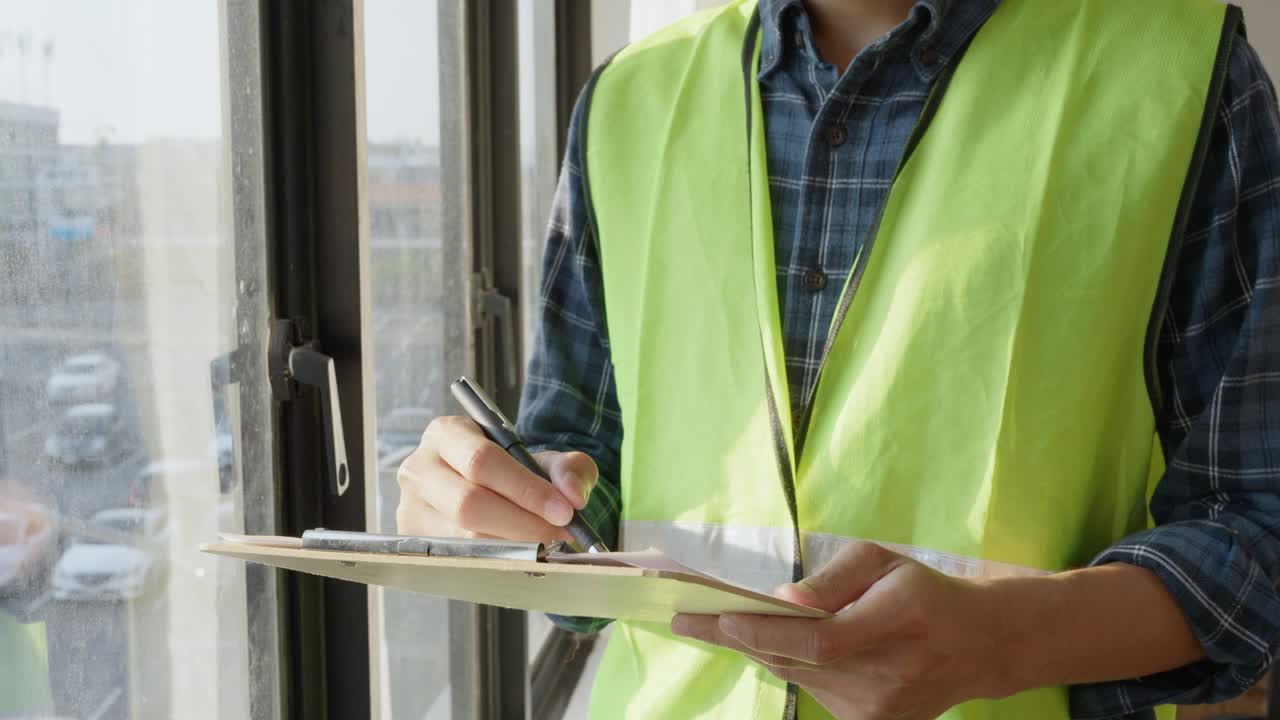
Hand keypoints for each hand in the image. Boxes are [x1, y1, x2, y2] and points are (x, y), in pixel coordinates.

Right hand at [396, 415, 596, 543]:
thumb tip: (572, 496)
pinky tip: (519, 556)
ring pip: (463, 538)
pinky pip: (457, 559)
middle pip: (468, 504)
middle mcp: (419, 468)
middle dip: (522, 524)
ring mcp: (410, 507)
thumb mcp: (544, 460)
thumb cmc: (514, 472)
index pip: (482, 461)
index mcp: (446, 434)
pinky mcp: (413, 541)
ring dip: (512, 546)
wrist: (489, 492)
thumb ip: (568, 469)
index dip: (525, 489)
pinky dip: (494, 561)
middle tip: (558, 533)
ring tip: (544, 544)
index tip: (563, 511)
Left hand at [671, 542, 1005, 719]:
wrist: (979, 645)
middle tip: (684, 618)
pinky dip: (786, 663)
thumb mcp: (883, 562)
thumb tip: (782, 602)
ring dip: (757, 649)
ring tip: (712, 622)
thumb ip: (831, 579)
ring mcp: (880, 709)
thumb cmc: (924, 590)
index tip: (720, 616)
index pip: (820, 641)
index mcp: (899, 620)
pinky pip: (813, 689)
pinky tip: (764, 641)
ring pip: (798, 677)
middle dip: (736, 638)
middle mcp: (889, 674)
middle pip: (797, 662)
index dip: (767, 632)